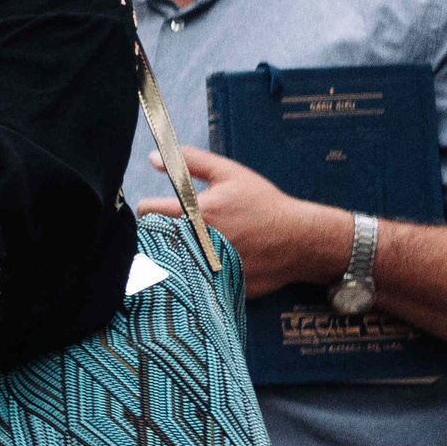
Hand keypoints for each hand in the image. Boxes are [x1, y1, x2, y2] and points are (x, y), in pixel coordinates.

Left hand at [136, 146, 346, 295]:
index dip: (148, 208)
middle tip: (173, 229)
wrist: (299, 239)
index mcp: (195, 214)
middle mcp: (197, 243)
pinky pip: (193, 282)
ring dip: (173, 255)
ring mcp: (208, 269)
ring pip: (169, 263)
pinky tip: (205, 265)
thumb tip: (153, 158)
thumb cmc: (262, 203)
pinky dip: (193, 274)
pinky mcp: (219, 287)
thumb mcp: (228, 174)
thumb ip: (189, 162)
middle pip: (153, 240)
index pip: (147, 212)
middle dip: (158, 233)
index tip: (157, 209)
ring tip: (189, 247)